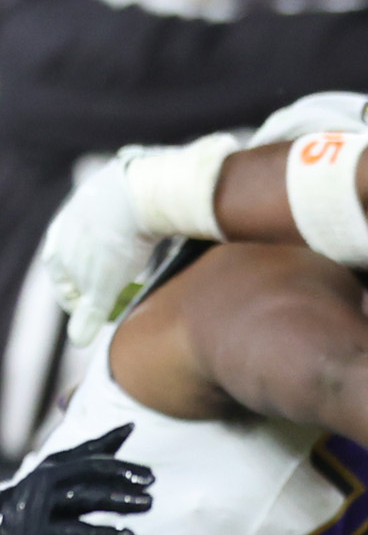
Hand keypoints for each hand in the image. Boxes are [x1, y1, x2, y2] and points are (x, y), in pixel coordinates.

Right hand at [0, 424, 153, 534]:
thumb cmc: (39, 494)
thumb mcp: (61, 467)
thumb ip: (96, 450)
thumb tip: (131, 426)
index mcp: (53, 477)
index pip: (90, 469)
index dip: (121, 472)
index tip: (151, 479)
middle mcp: (45, 503)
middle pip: (83, 498)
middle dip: (117, 500)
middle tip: (149, 503)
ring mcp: (40, 533)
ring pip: (74, 533)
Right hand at [41, 156, 155, 348]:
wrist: (137, 192)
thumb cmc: (116, 245)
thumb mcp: (102, 288)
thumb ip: (90, 315)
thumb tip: (79, 341)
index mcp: (56, 254)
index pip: (67, 294)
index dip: (87, 312)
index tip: (110, 320)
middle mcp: (64, 230)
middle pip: (82, 271)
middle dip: (102, 290)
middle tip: (126, 300)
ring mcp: (85, 211)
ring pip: (98, 249)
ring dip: (114, 267)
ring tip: (136, 277)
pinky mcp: (110, 197)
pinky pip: (116, 228)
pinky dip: (126, 244)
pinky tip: (144, 248)